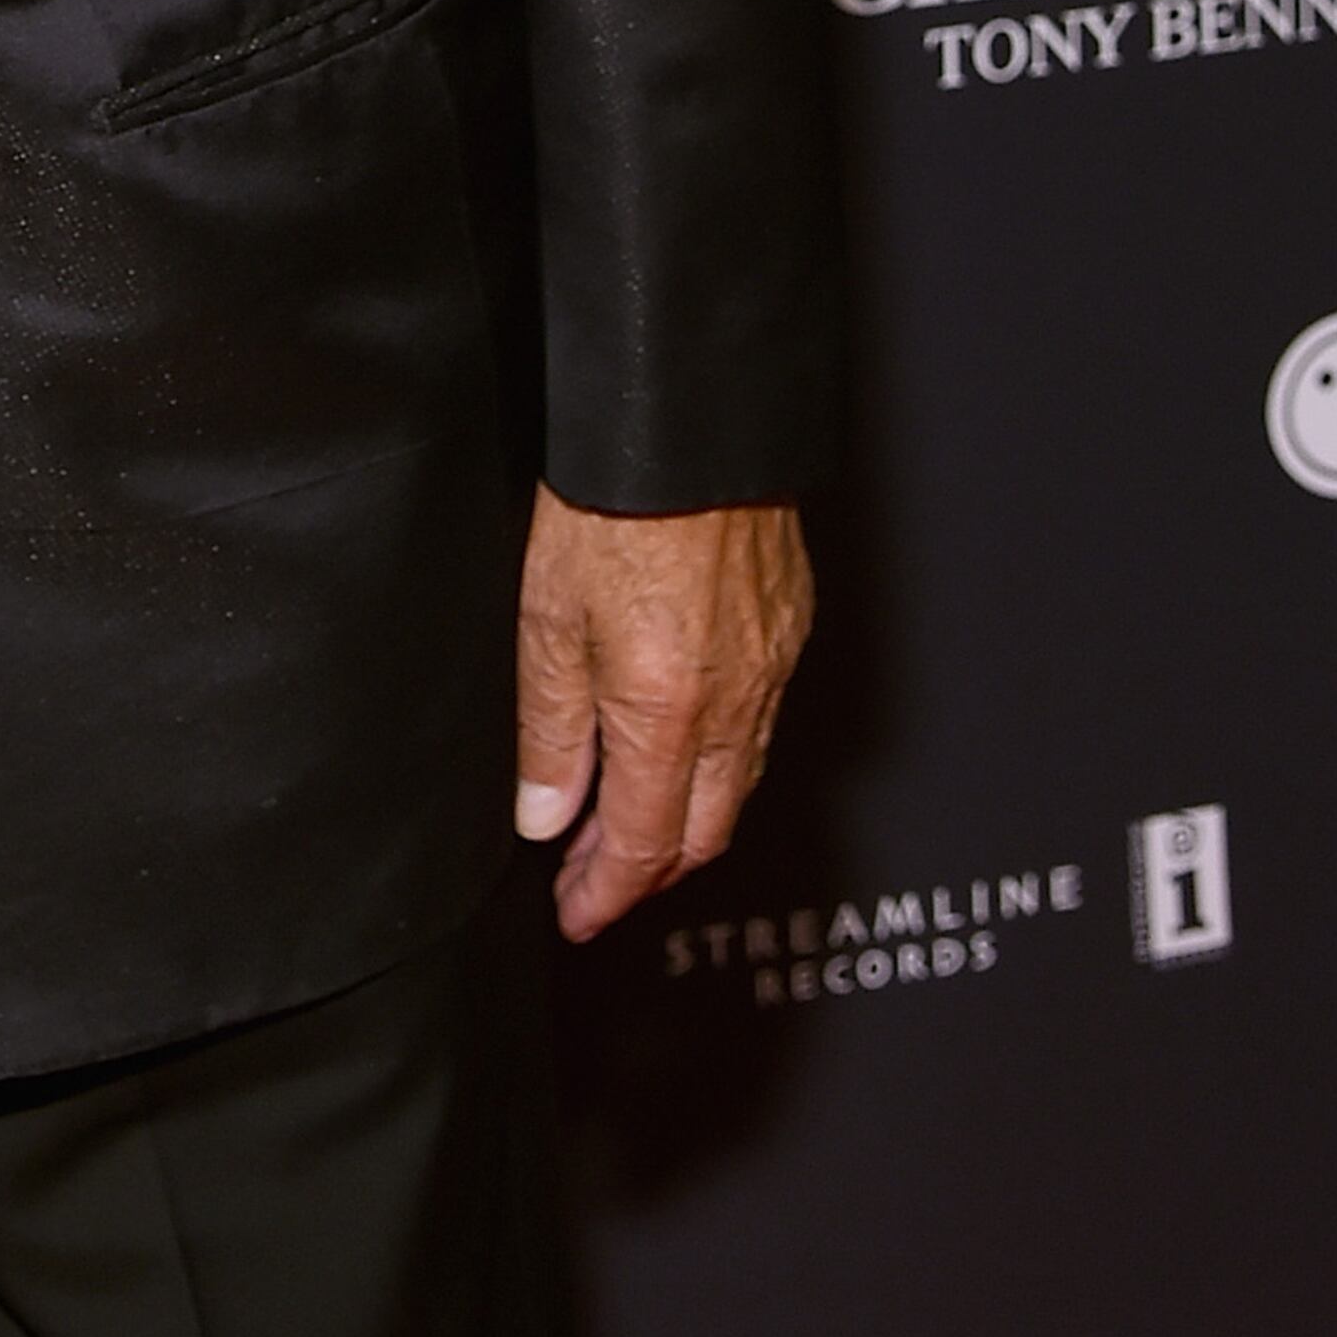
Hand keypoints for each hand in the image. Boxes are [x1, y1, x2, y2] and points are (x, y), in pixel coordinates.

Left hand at [513, 489, 810, 942]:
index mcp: (666, 712)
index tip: (575, 915)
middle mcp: (735, 703)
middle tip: (593, 883)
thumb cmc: (610, 502)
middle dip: (648, 873)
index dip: (607, 893)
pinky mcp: (790, 630)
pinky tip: (678, 748)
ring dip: (683, 821)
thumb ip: (549, 728)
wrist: (688, 421)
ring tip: (624, 825)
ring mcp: (773, 668)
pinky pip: (760, 727)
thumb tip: (546, 817)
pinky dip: (718, 763)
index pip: (643, 844)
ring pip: (737, 783)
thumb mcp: (546, 618)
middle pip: (703, 831)